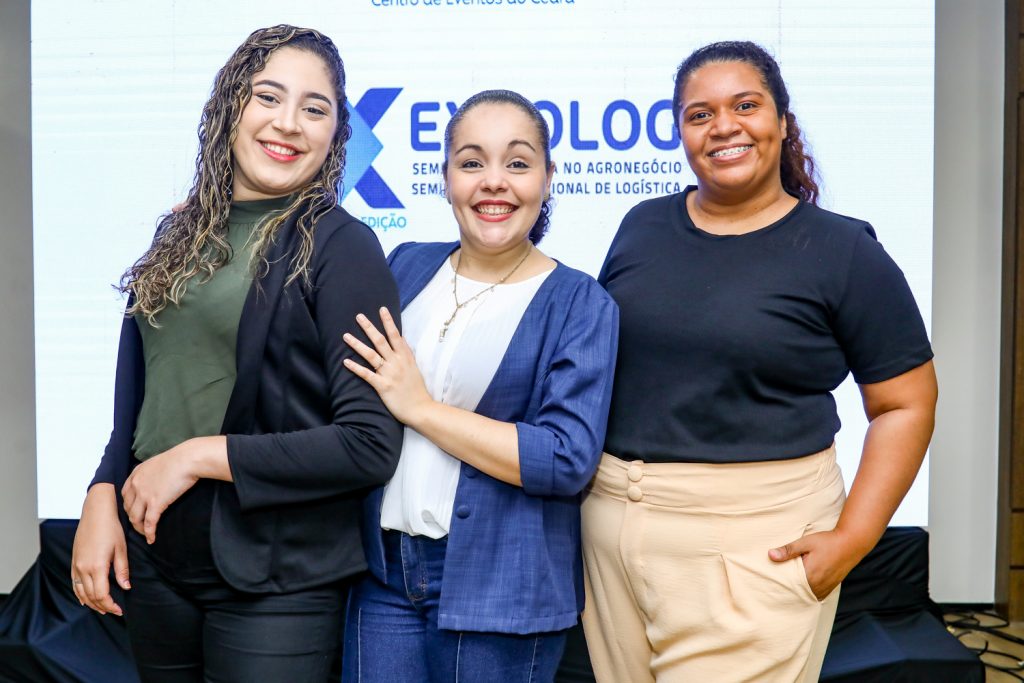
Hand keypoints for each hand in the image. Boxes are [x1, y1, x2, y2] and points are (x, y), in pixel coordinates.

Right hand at [72, 484, 129, 615]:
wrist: (95, 513)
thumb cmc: (111, 528)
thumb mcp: (121, 549)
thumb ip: (122, 570)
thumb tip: (126, 587)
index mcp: (96, 566)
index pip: (101, 594)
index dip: (110, 605)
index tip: (119, 610)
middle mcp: (83, 568)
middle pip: (90, 596)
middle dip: (102, 606)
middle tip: (114, 611)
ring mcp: (76, 565)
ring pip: (80, 592)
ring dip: (91, 603)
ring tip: (102, 608)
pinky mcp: (74, 561)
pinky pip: (74, 583)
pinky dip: (79, 594)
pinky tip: (85, 600)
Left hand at [122, 440, 201, 543]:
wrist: (187, 460)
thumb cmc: (179, 458)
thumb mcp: (157, 462)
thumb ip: (151, 472)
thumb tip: (155, 479)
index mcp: (136, 474)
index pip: (125, 494)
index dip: (129, 505)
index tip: (135, 511)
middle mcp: (136, 485)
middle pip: (128, 508)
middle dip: (133, 518)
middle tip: (140, 524)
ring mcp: (144, 495)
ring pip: (135, 518)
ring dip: (139, 528)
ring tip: (146, 533)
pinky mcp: (156, 504)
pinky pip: (149, 523)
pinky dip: (149, 533)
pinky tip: (152, 539)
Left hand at [342, 308, 432, 425]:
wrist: (421, 409)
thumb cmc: (417, 390)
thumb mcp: (415, 368)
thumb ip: (407, 355)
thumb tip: (402, 341)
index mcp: (406, 357)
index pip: (396, 335)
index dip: (388, 322)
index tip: (382, 309)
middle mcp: (397, 362)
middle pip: (380, 341)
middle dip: (369, 327)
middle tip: (359, 316)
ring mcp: (389, 374)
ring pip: (371, 355)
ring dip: (357, 344)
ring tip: (345, 335)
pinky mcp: (383, 386)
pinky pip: (366, 374)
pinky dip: (356, 368)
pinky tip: (345, 361)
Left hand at [768, 529, 861, 600]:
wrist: (851, 543)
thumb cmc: (828, 542)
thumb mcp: (806, 542)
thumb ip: (788, 550)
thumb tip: (770, 555)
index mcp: (810, 576)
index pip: (789, 586)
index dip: (780, 585)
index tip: (771, 583)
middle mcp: (818, 585)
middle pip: (798, 592)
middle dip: (788, 589)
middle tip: (777, 586)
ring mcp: (826, 588)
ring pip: (808, 595)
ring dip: (799, 592)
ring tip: (789, 587)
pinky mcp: (831, 587)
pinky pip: (817, 595)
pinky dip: (809, 592)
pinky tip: (803, 587)